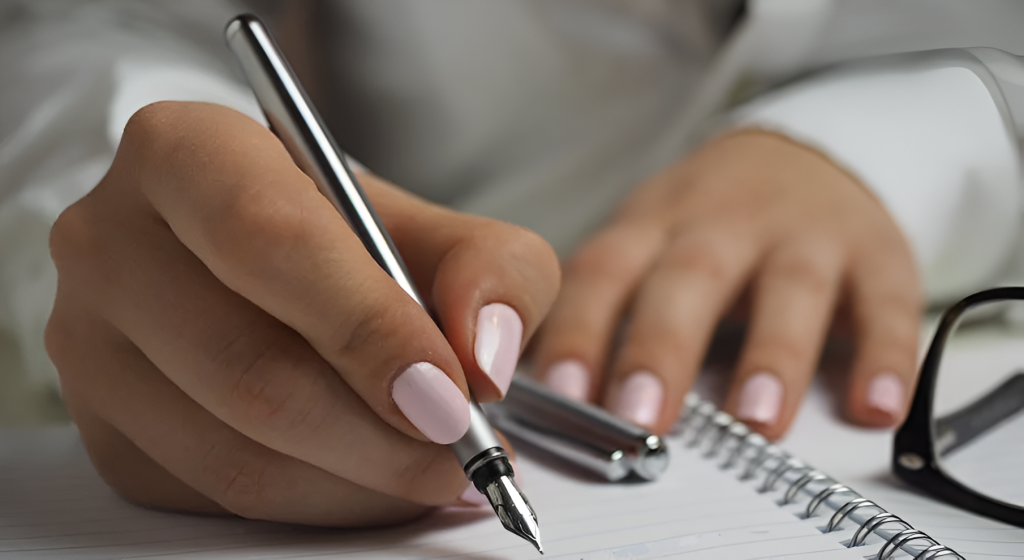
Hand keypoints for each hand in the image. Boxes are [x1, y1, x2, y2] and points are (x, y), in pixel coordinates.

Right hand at [46, 102, 558, 525]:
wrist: (277, 268)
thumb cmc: (356, 241)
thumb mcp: (444, 229)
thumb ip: (493, 271)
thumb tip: (485, 357)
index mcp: (186, 152)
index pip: (269, 240)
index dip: (367, 327)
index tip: (450, 393)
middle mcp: (113, 242)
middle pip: (249, 367)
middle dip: (379, 433)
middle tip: (463, 451)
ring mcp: (91, 345)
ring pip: (234, 453)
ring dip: (360, 483)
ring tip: (436, 470)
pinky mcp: (106, 430)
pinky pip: (217, 498)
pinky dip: (320, 504)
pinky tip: (374, 479)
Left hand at [532, 130, 920, 439]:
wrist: (806, 155)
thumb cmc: (707, 222)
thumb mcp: (647, 242)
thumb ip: (605, 310)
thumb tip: (545, 399)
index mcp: (655, 224)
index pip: (605, 272)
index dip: (579, 330)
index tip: (560, 394)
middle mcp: (725, 223)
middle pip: (689, 278)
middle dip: (662, 348)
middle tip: (641, 417)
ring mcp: (805, 235)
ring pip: (790, 288)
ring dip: (774, 355)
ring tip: (757, 421)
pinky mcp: (876, 254)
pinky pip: (886, 303)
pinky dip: (885, 355)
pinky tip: (875, 407)